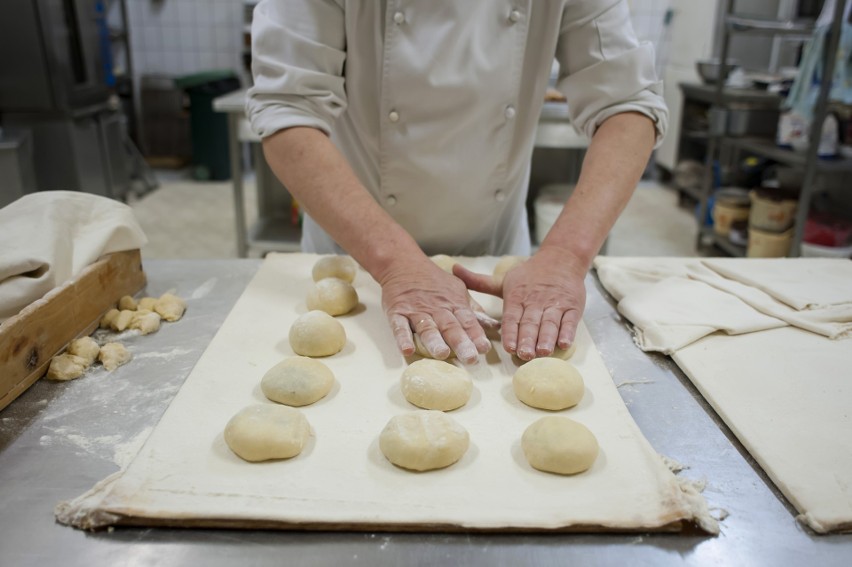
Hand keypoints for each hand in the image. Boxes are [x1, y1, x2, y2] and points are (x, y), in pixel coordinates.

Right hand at [379, 257, 495, 363]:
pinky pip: (399, 326)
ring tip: (441, 354)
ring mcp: (416, 310)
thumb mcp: (458, 290)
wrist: (404, 263)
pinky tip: (406, 350)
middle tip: (469, 358)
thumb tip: (495, 326)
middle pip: (450, 326)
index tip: (484, 348)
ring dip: (434, 341)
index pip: (467, 320)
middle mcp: (437, 308)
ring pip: (427, 327)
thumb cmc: (435, 281)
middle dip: (460, 342)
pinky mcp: (397, 312)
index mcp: (453, 304)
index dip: (476, 334)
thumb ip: (474, 311)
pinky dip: (403, 338)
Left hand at [454, 247, 586, 360]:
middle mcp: (536, 301)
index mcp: (517, 296)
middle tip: (525, 355)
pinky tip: (564, 343)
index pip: (512, 317)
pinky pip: (570, 321)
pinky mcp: (573, 306)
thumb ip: (478, 282)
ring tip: (542, 352)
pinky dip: (567, 332)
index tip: (508, 347)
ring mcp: (555, 304)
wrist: (561, 259)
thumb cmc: (529, 275)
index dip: (510, 332)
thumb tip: (453, 269)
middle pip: (531, 322)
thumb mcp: (503, 280)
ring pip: (550, 322)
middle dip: (527, 339)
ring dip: (547, 338)